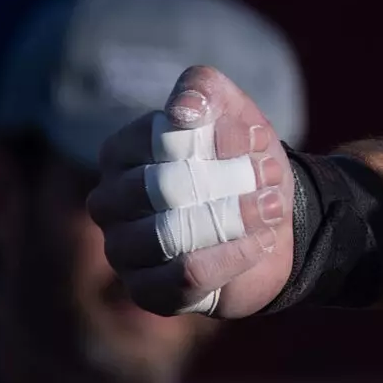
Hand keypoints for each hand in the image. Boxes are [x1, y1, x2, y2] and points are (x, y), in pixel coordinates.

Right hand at [86, 65, 294, 317]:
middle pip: (161, 188)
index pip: (155, 140)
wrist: (272, 220)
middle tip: (271, 178)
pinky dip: (230, 257)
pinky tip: (259, 242)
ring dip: (232, 220)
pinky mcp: (147, 292)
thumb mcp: (234, 112)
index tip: (258, 139)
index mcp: (121, 153)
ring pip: (169, 235)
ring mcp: (123, 251)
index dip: (214, 138)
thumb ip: (205, 90)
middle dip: (226, 181)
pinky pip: (184, 277)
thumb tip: (182, 110)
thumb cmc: (241, 160)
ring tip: (272, 208)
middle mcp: (110, 202)